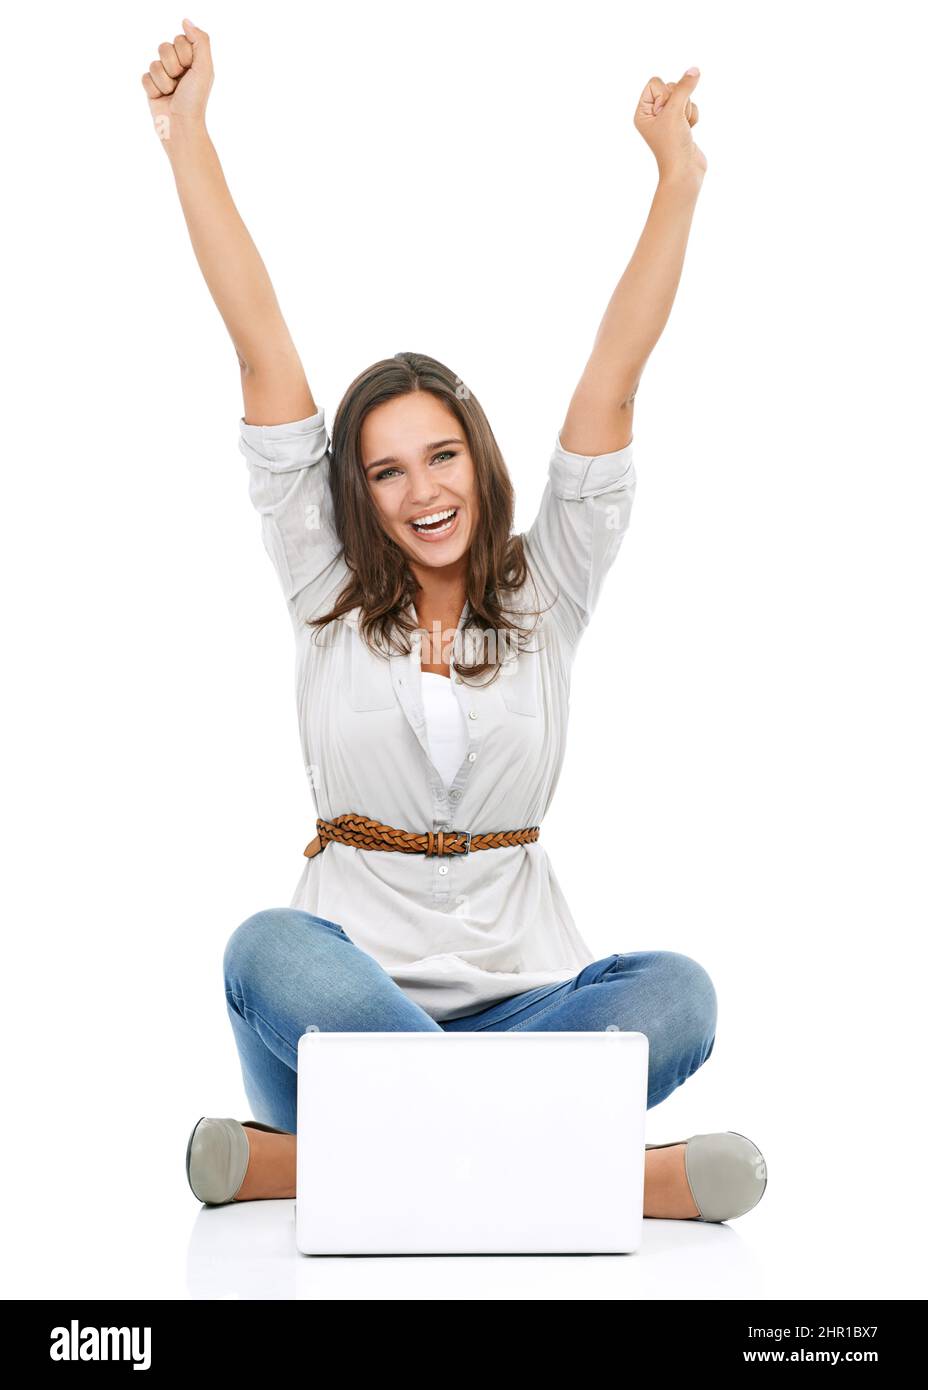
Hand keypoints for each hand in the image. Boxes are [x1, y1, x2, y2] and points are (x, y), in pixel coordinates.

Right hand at [141, 18, 213, 140]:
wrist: (181, 126)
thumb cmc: (195, 100)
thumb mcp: (204, 68)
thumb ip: (200, 41)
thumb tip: (186, 20)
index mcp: (192, 60)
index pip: (179, 40)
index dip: (184, 55)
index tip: (191, 71)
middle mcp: (178, 66)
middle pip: (164, 48)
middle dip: (172, 67)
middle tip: (180, 83)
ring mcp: (164, 76)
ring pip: (154, 63)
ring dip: (164, 81)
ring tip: (172, 93)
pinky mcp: (151, 87)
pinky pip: (145, 77)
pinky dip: (154, 89)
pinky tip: (162, 98)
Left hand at [634, 68, 706, 183]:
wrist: (684, 172)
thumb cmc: (672, 145)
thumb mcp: (675, 112)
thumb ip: (684, 87)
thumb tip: (694, 70)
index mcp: (642, 112)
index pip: (655, 82)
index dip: (665, 94)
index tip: (665, 113)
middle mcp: (653, 115)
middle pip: (671, 87)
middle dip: (679, 102)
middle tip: (675, 122)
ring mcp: (668, 120)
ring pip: (684, 96)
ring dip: (687, 110)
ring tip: (682, 128)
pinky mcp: (681, 124)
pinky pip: (691, 106)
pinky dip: (693, 117)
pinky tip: (689, 131)